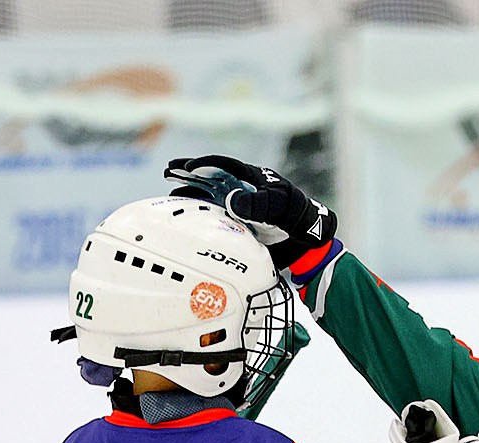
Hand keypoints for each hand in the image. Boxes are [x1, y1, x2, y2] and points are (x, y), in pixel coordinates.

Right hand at [164, 156, 335, 262]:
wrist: (309, 242)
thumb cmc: (297, 216)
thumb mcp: (279, 207)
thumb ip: (257, 203)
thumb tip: (230, 200)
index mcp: (251, 178)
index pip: (223, 166)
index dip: (205, 164)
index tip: (187, 166)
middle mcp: (242, 190)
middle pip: (211, 178)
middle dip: (191, 173)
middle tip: (169, 171)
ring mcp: (239, 207)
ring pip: (210, 197)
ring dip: (192, 194)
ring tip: (172, 194)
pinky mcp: (238, 225)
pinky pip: (215, 217)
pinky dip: (201, 215)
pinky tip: (188, 218)